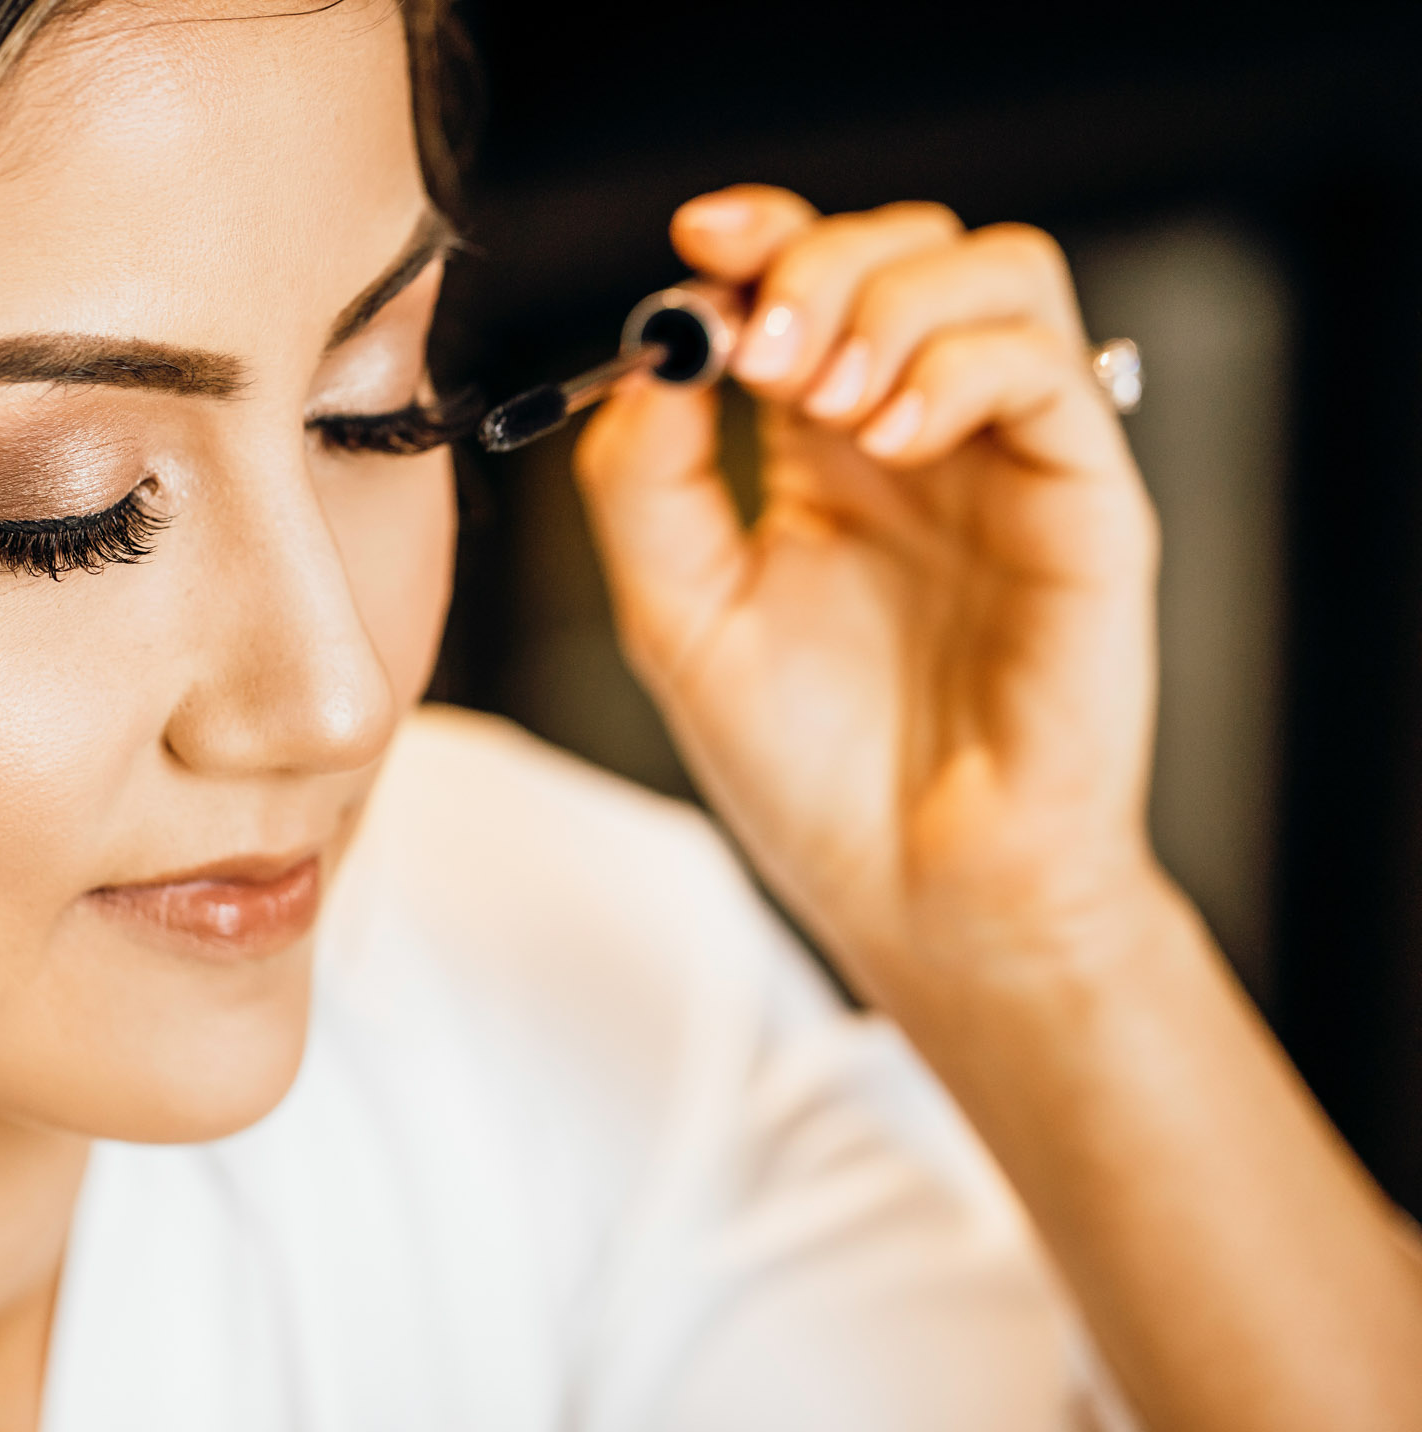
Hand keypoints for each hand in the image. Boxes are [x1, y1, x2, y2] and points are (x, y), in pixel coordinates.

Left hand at [573, 185, 1168, 1016]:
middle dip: (816, 262)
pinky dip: (956, 369)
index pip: (805, 284)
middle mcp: (918, 438)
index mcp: (820, 455)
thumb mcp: (679, 618)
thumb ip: (647, 486)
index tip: (698, 242)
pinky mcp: (1085, 502)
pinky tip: (888, 442)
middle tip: (755, 353)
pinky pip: (1045, 368)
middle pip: (904, 247)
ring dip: (890, 299)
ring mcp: (1007, 461)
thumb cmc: (811, 773)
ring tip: (821, 400)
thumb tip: (650, 355)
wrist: (916, 893)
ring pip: (996, 273)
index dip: (757, 237)